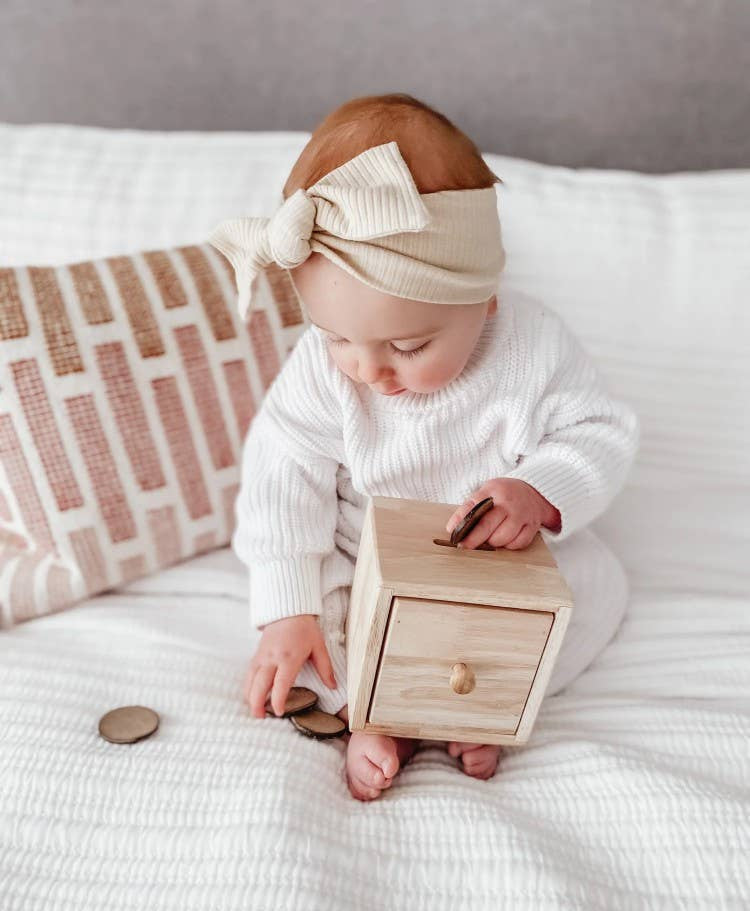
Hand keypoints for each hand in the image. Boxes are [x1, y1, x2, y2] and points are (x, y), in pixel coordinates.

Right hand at [243, 614, 336, 718]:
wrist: (288, 611)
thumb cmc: (305, 629)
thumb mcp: (319, 646)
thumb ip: (326, 668)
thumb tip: (333, 686)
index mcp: (289, 657)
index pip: (281, 683)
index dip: (278, 700)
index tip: (279, 713)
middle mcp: (272, 658)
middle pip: (259, 685)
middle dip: (257, 703)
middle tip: (260, 718)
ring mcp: (262, 656)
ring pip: (250, 680)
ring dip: (250, 697)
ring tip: (254, 711)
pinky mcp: (256, 654)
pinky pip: (249, 673)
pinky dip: (248, 686)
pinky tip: (250, 695)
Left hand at [445, 478, 560, 550]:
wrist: (534, 492)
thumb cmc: (504, 495)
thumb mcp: (486, 492)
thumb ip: (470, 507)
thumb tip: (453, 528)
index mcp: (493, 491)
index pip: (473, 507)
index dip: (460, 522)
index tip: (453, 534)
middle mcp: (508, 502)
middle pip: (487, 525)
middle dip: (473, 539)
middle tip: (465, 546)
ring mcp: (522, 514)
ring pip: (502, 538)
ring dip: (493, 542)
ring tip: (490, 538)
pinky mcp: (532, 526)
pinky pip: (517, 543)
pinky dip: (509, 545)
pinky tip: (506, 539)